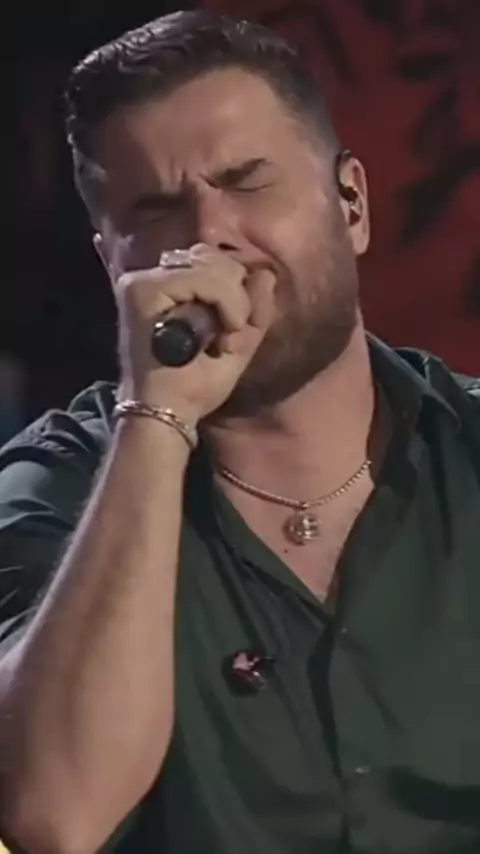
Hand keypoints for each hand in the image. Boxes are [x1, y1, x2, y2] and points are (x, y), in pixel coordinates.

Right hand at [115, 244, 275, 421]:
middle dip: (235, 296)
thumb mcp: (237, 343)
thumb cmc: (195, 386)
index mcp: (168, 286)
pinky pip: (204, 279)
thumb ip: (255, 308)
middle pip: (214, 256)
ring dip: (233, 303)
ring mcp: (143, 280)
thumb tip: (266, 274)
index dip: (234, 291)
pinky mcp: (142, 290)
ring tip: (222, 338)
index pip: (213, 261)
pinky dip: (226, 304)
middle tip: (227, 336)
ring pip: (214, 264)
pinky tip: (220, 334)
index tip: (231, 332)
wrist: (168, 413)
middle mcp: (151, 276)